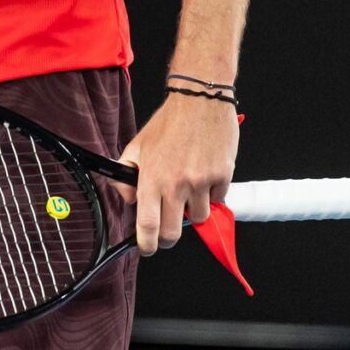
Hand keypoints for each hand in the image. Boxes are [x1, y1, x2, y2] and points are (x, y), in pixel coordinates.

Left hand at [113, 91, 239, 254]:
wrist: (199, 101)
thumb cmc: (168, 122)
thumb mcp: (138, 145)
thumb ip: (126, 173)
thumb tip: (129, 199)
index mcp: (152, 177)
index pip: (147, 223)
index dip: (146, 244)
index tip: (146, 248)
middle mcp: (176, 183)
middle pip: (172, 232)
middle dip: (167, 236)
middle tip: (165, 229)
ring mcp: (201, 182)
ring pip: (197, 218)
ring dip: (191, 211)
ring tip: (187, 190)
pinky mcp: (222, 177)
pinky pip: (217, 200)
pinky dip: (211, 195)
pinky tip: (204, 175)